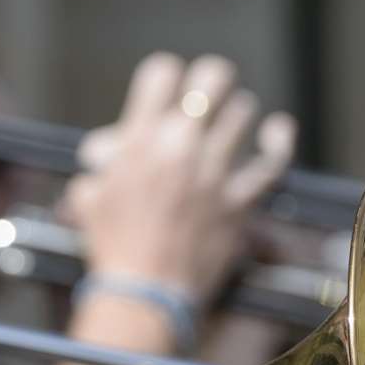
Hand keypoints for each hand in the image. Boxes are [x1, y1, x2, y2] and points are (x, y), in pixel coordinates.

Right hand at [62, 52, 296, 304]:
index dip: (164, 76)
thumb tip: (107, 155)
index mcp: (139, 140)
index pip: (161, 72)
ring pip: (242, 111)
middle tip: (206, 94)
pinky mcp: (240, 200)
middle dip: (208, 80)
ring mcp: (215, 171)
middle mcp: (181, 146)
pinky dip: (278, 141)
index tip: (165, 90)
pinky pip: (272, 161)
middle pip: (211, 78)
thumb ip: (99, 167)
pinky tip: (277, 129)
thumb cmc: (109, 248)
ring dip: (234, 114)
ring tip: (227, 124)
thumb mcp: (87, 198)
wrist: (143, 292)